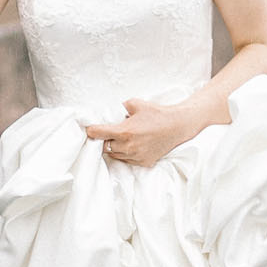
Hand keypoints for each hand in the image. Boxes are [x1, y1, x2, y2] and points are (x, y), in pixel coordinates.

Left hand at [86, 97, 203, 168]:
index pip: (99, 134)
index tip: (89, 129)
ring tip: (122, 138)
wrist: (177, 126)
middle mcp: (129, 146)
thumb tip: (110, 110)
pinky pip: (127, 160)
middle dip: (105, 140)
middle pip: (105, 147)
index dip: (92, 131)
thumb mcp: (136, 104)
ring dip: (114, 148)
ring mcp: (136, 156)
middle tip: (108, 133)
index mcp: (125, 131)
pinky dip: (125, 154)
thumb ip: (120, 106)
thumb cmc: (157, 114)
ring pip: (115, 155)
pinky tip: (132, 145)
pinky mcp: (144, 162)